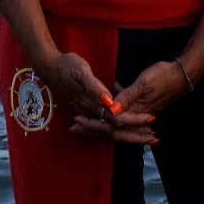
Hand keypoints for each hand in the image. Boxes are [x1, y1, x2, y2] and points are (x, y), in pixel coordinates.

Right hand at [35, 52, 152, 143]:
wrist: (48, 67)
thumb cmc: (66, 66)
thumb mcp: (81, 71)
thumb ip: (95, 87)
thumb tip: (109, 101)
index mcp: (91, 104)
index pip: (117, 119)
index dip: (134, 121)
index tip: (151, 119)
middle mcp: (90, 112)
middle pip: (115, 130)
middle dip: (135, 135)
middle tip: (154, 137)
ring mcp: (88, 112)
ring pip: (112, 129)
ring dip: (129, 132)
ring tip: (146, 133)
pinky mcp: (87, 109)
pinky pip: (106, 123)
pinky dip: (120, 125)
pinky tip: (128, 124)